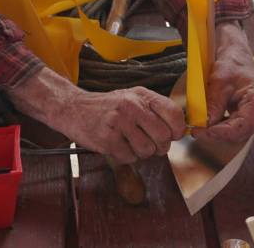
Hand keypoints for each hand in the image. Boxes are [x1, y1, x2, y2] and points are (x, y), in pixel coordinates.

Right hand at [7, 68, 185, 163]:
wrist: (74, 109)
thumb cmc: (107, 107)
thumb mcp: (132, 98)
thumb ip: (155, 110)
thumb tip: (179, 131)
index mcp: (141, 95)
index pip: (174, 114)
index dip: (176, 129)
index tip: (170, 134)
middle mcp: (132, 106)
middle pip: (163, 137)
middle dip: (158, 146)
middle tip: (147, 142)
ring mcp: (119, 123)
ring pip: (148, 150)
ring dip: (141, 152)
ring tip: (129, 142)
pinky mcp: (107, 139)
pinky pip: (130, 158)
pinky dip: (125, 156)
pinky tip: (116, 145)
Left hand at [193, 24, 253, 145]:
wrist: (237, 56)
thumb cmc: (232, 64)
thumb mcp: (218, 82)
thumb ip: (213, 104)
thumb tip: (204, 125)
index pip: (242, 126)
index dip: (220, 133)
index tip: (201, 131)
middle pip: (241, 132)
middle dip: (218, 134)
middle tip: (197, 130)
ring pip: (239, 133)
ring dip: (220, 132)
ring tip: (202, 126)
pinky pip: (239, 128)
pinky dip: (224, 128)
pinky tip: (212, 123)